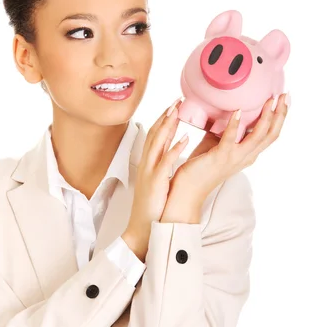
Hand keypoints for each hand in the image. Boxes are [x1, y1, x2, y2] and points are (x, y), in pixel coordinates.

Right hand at [122, 98, 189, 260]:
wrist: (142, 227)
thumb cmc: (152, 206)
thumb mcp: (158, 181)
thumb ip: (165, 164)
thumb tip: (174, 151)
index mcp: (149, 163)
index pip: (155, 136)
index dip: (163, 119)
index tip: (174, 105)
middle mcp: (147, 164)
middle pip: (155, 134)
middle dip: (165, 116)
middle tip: (177, 99)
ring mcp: (150, 172)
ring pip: (157, 143)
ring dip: (167, 126)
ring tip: (177, 110)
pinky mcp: (156, 183)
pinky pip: (165, 163)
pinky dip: (174, 149)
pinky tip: (183, 138)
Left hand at [160, 92, 289, 222]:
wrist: (188, 189)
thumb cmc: (200, 166)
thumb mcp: (215, 143)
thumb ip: (223, 129)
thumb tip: (222, 109)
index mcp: (247, 154)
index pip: (270, 135)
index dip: (279, 118)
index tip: (282, 100)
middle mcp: (246, 157)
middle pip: (271, 135)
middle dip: (280, 114)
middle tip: (283, 95)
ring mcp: (235, 158)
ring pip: (258, 137)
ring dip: (266, 117)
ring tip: (269, 101)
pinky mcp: (220, 157)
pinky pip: (231, 138)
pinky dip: (235, 123)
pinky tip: (237, 111)